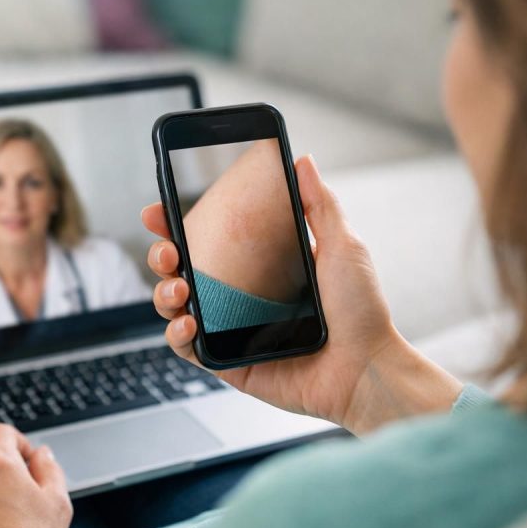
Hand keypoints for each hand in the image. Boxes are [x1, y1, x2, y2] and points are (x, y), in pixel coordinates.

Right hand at [142, 155, 461, 434]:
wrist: (367, 367)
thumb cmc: (360, 312)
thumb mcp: (342, 246)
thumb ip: (318, 203)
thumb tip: (301, 160)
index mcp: (259, 266)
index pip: (206, 240)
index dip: (176, 224)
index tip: (159, 210)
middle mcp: (239, 296)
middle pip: (180, 270)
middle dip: (161, 255)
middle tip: (169, 250)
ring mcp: (230, 329)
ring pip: (175, 307)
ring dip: (164, 293)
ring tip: (179, 288)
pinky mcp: (228, 362)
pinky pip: (187, 348)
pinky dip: (177, 334)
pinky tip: (189, 321)